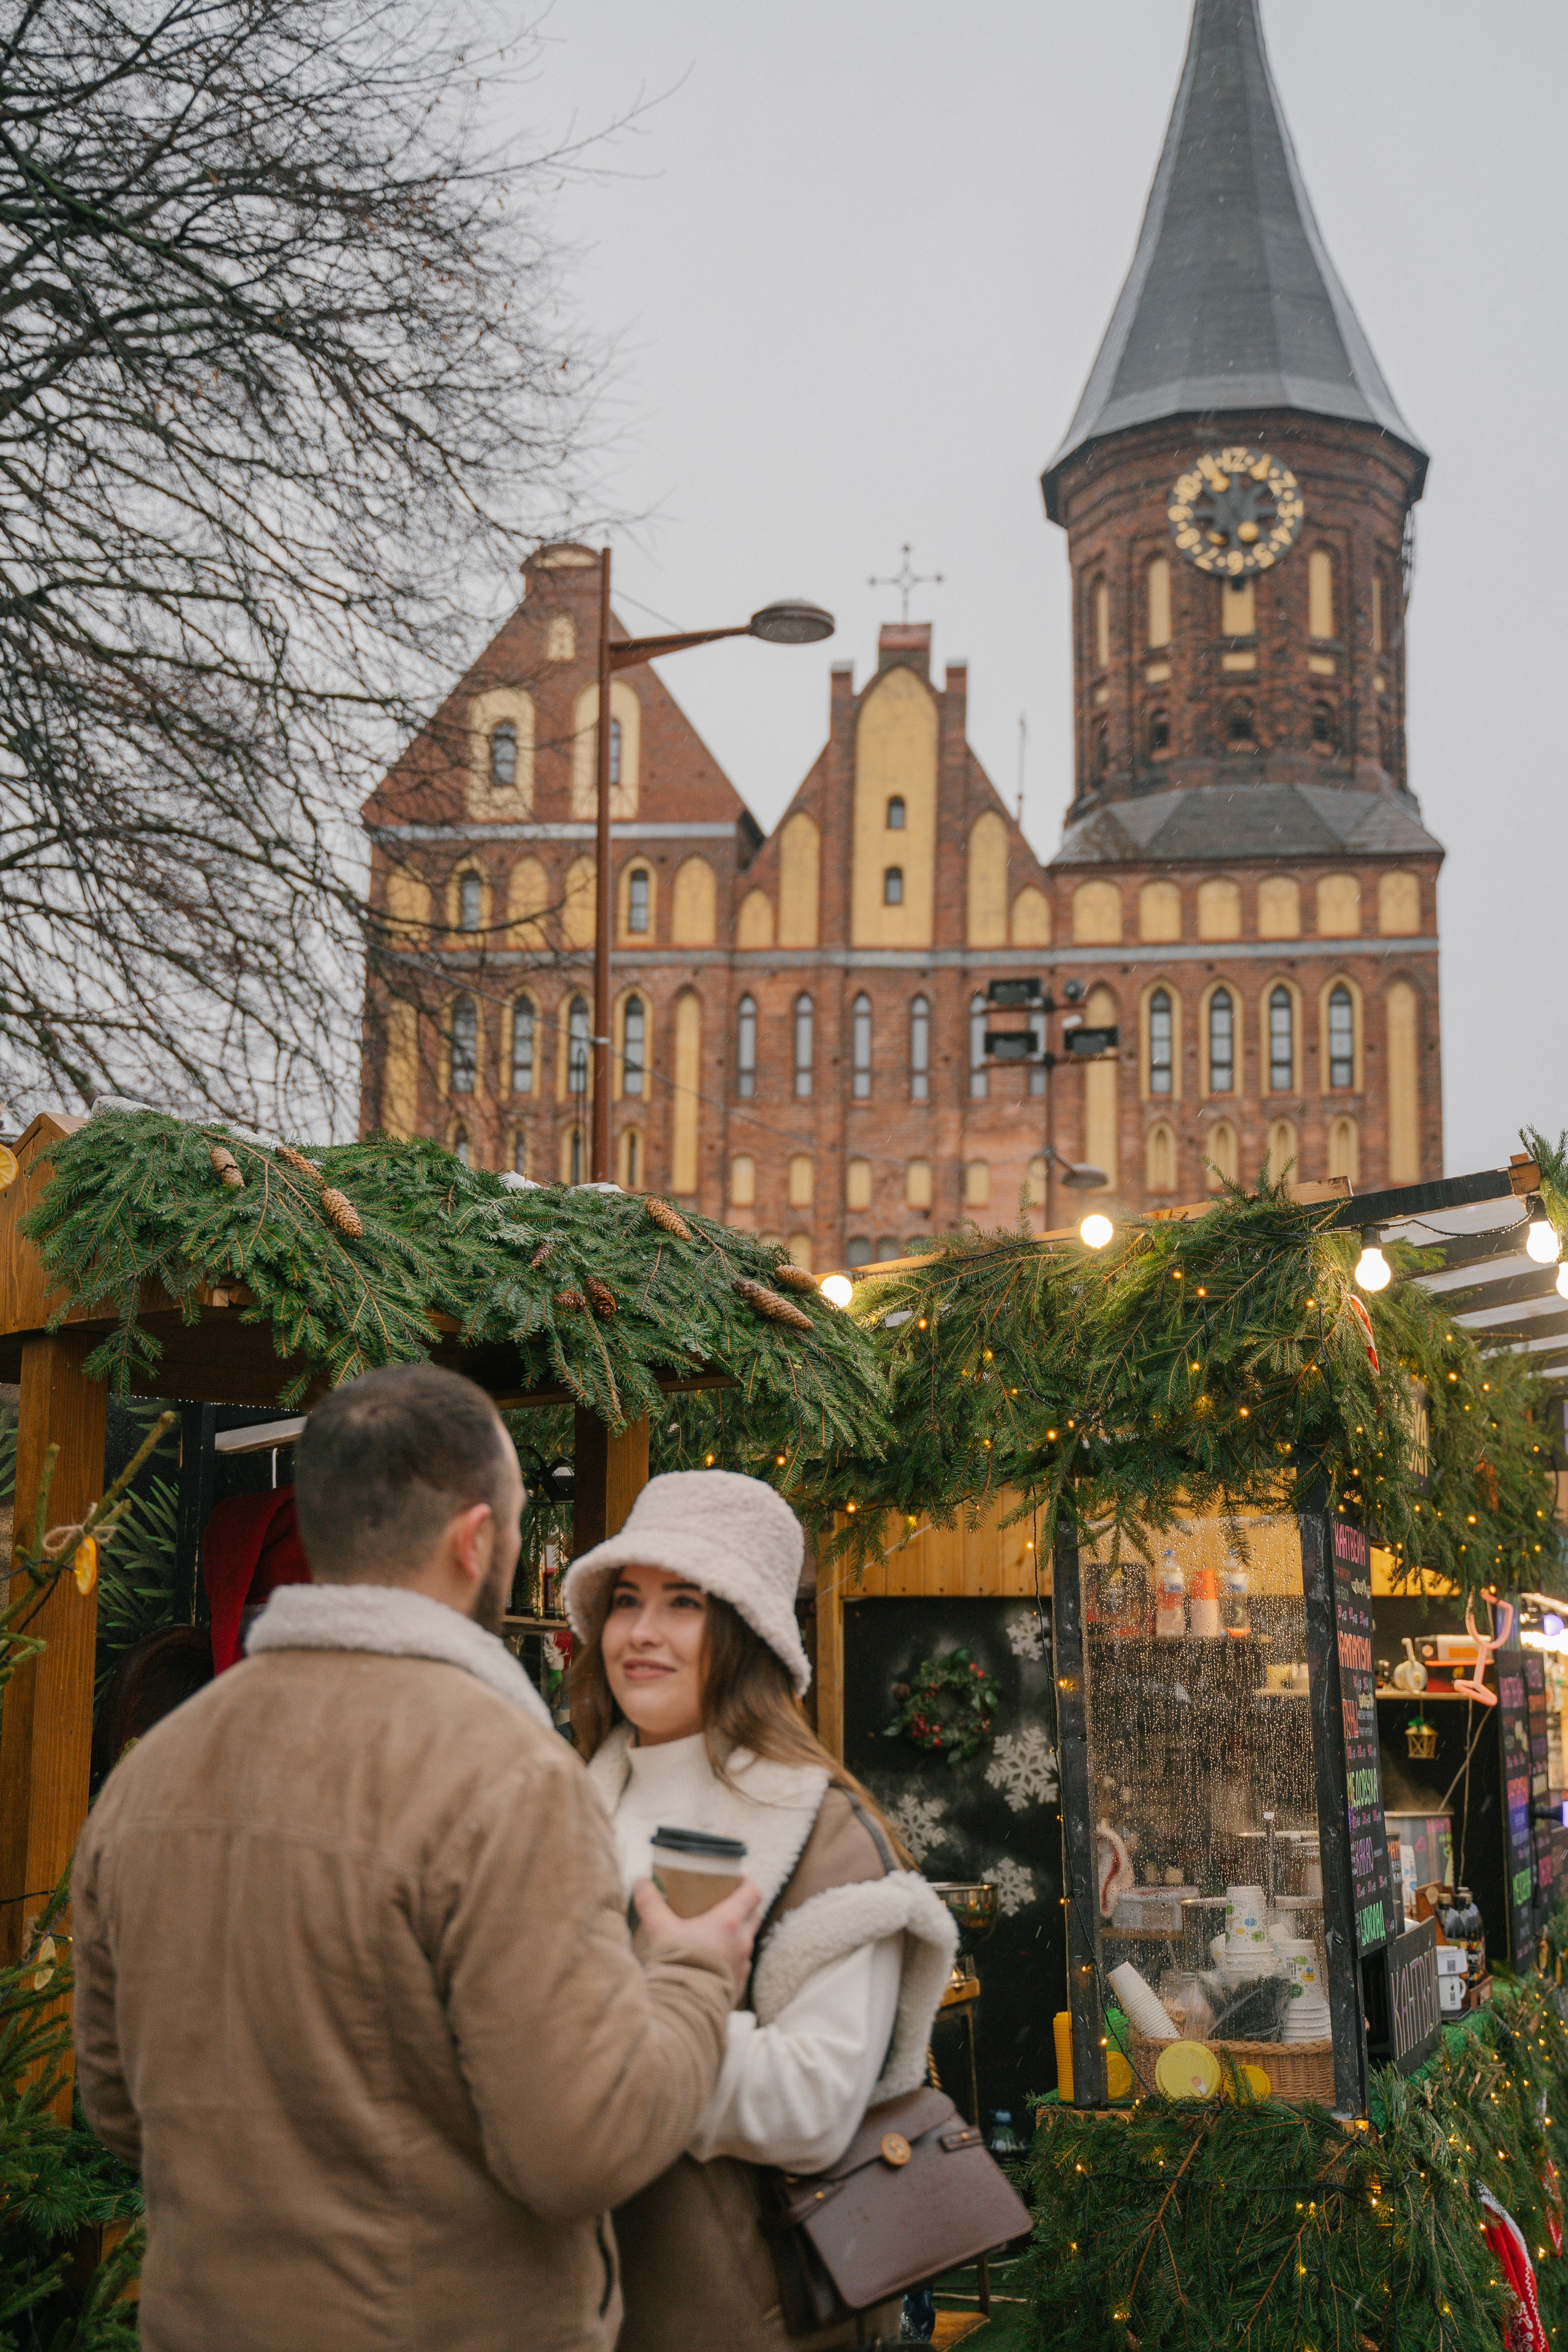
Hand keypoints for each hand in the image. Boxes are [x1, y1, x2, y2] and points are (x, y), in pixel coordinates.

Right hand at [632, 1876, 761, 2000]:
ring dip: (738, 1936)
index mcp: (728, 1923)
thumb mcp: (659, 1929)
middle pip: (754, 1917)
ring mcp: (742, 1966)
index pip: (751, 1894)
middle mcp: (741, 1943)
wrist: (684, 2008)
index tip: (737, 1880)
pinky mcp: (738, 1986)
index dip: (746, 1884)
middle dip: (744, 1908)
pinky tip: (715, 1962)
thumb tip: (640, 1882)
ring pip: (747, 1943)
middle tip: (726, 1904)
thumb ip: (650, 1903)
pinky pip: (741, 1967)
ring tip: (717, 1935)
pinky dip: (732, 1960)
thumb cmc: (676, 1965)